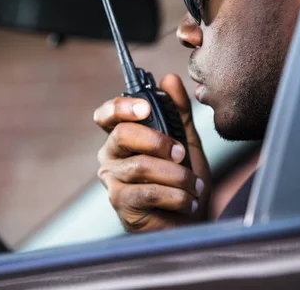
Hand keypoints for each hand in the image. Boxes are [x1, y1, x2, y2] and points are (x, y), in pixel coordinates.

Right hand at [94, 74, 210, 231]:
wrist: (192, 221)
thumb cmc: (183, 180)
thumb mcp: (186, 141)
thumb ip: (178, 111)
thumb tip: (169, 79)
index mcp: (122, 136)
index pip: (107, 115)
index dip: (121, 107)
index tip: (145, 108)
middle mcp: (111, 155)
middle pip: (123, 135)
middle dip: (158, 141)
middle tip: (181, 154)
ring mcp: (112, 180)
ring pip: (141, 166)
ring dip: (177, 175)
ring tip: (193, 184)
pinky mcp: (121, 203)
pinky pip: (147, 192)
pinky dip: (175, 195)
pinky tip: (187, 200)